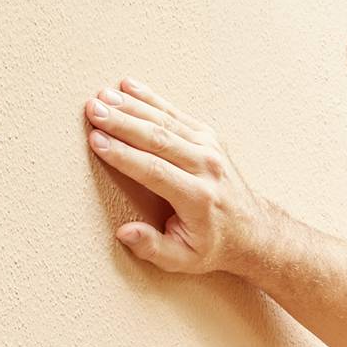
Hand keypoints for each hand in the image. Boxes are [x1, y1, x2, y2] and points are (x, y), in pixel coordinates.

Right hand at [85, 80, 275, 277]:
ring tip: (102, 96)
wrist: (253, 230)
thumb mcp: (182, 259)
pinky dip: (151, 99)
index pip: (153, 170)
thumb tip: (124, 233)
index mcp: (197, 197)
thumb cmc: (212, 245)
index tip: (96, 140)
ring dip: (131, 106)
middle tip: (92, 109)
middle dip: (122, 122)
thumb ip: (152, 247)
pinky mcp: (208, 136)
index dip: (123, 154)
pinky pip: (175, 113)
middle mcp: (205, 167)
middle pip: (157, 139)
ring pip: (165, 121)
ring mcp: (209, 147)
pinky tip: (128, 87)